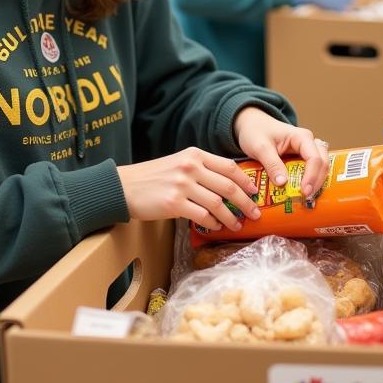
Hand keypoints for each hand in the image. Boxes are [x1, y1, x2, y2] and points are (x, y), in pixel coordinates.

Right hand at [118, 148, 261, 231]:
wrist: (125, 186)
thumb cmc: (153, 177)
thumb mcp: (179, 163)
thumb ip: (200, 168)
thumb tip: (228, 184)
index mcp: (194, 155)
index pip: (229, 166)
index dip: (246, 180)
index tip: (256, 192)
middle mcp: (190, 167)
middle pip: (228, 186)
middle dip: (246, 202)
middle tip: (255, 213)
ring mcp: (182, 185)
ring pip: (218, 203)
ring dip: (231, 217)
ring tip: (237, 225)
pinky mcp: (174, 203)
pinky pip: (202, 215)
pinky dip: (213, 223)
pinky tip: (216, 226)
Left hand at [233, 106, 328, 198]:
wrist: (252, 125)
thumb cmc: (256, 131)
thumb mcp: (260, 147)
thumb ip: (272, 164)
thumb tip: (283, 183)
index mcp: (302, 137)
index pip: (314, 158)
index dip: (312, 176)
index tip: (304, 192)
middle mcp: (309, 144)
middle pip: (323, 163)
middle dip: (317, 182)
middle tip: (307, 199)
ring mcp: (307, 152)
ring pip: (321, 168)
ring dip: (316, 183)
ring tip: (306, 199)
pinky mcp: (303, 160)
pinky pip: (312, 171)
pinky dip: (310, 182)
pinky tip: (304, 194)